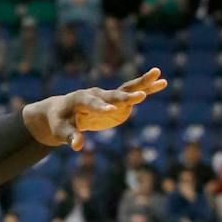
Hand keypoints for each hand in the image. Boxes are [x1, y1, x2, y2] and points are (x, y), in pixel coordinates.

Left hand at [23, 70, 166, 149]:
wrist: (62, 111)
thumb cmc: (59, 121)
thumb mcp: (61, 131)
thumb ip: (70, 137)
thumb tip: (78, 146)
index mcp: (81, 99)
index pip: (92, 104)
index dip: (101, 108)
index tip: (110, 111)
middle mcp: (97, 94)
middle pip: (113, 94)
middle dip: (126, 96)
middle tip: (141, 96)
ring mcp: (108, 96)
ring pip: (127, 89)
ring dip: (142, 83)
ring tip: (159, 75)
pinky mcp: (117, 101)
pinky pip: (133, 93)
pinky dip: (147, 88)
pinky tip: (162, 83)